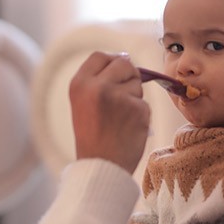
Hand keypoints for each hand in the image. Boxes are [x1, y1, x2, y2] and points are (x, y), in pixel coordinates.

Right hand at [69, 52, 149, 172]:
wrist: (101, 167)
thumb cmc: (93, 136)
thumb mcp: (83, 103)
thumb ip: (98, 80)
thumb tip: (125, 58)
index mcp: (80, 84)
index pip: (100, 55)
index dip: (111, 62)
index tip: (114, 74)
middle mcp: (98, 87)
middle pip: (124, 63)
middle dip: (128, 76)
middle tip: (120, 98)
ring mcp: (119, 97)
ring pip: (137, 83)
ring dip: (134, 97)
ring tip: (120, 118)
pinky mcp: (138, 110)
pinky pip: (144, 103)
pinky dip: (140, 114)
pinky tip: (128, 128)